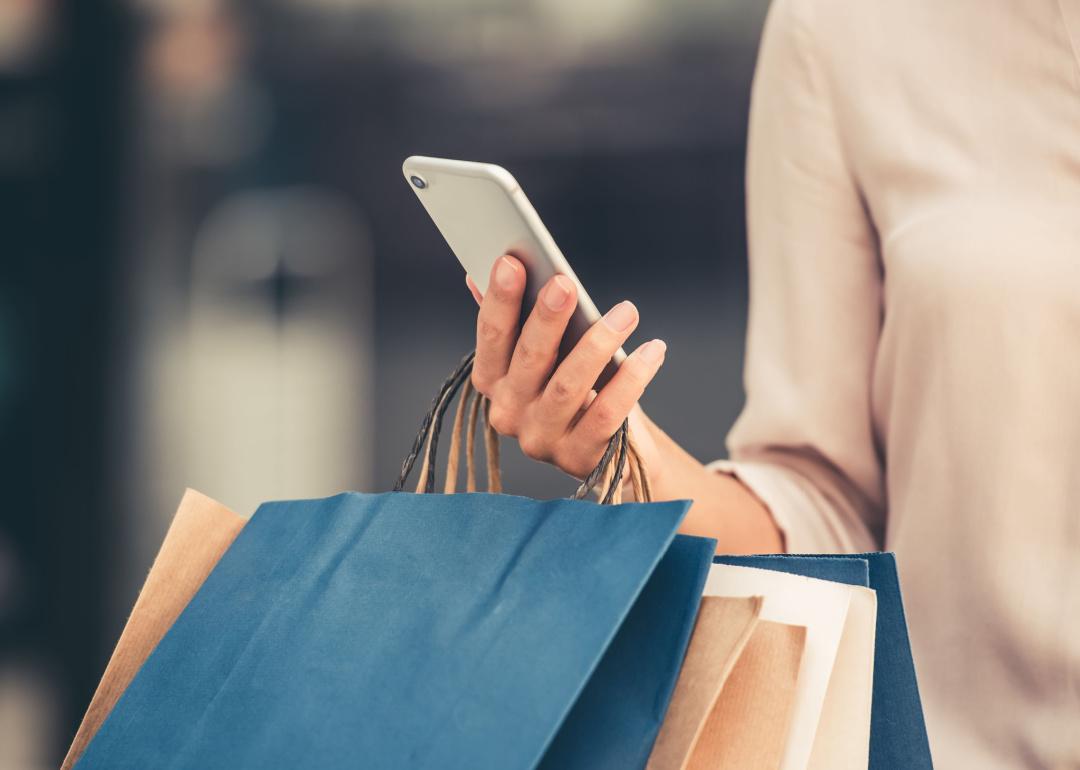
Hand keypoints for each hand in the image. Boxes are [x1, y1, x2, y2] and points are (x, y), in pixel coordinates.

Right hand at [467, 255, 666, 480]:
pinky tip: (653, 350)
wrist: (613, 447)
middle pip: (529, 359)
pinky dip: (632, 380)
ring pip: (568, 387)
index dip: (499, 300)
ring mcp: (542, 440)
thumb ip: (516, 319)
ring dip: (598, 344)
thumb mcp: (546, 353)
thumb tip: (479, 273)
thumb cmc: (577, 384)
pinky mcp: (579, 458)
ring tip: (627, 312)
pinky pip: (607, 414)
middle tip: (565, 283)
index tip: (511, 262)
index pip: (491, 336)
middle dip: (546, 318)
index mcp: (492, 381)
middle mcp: (508, 414)